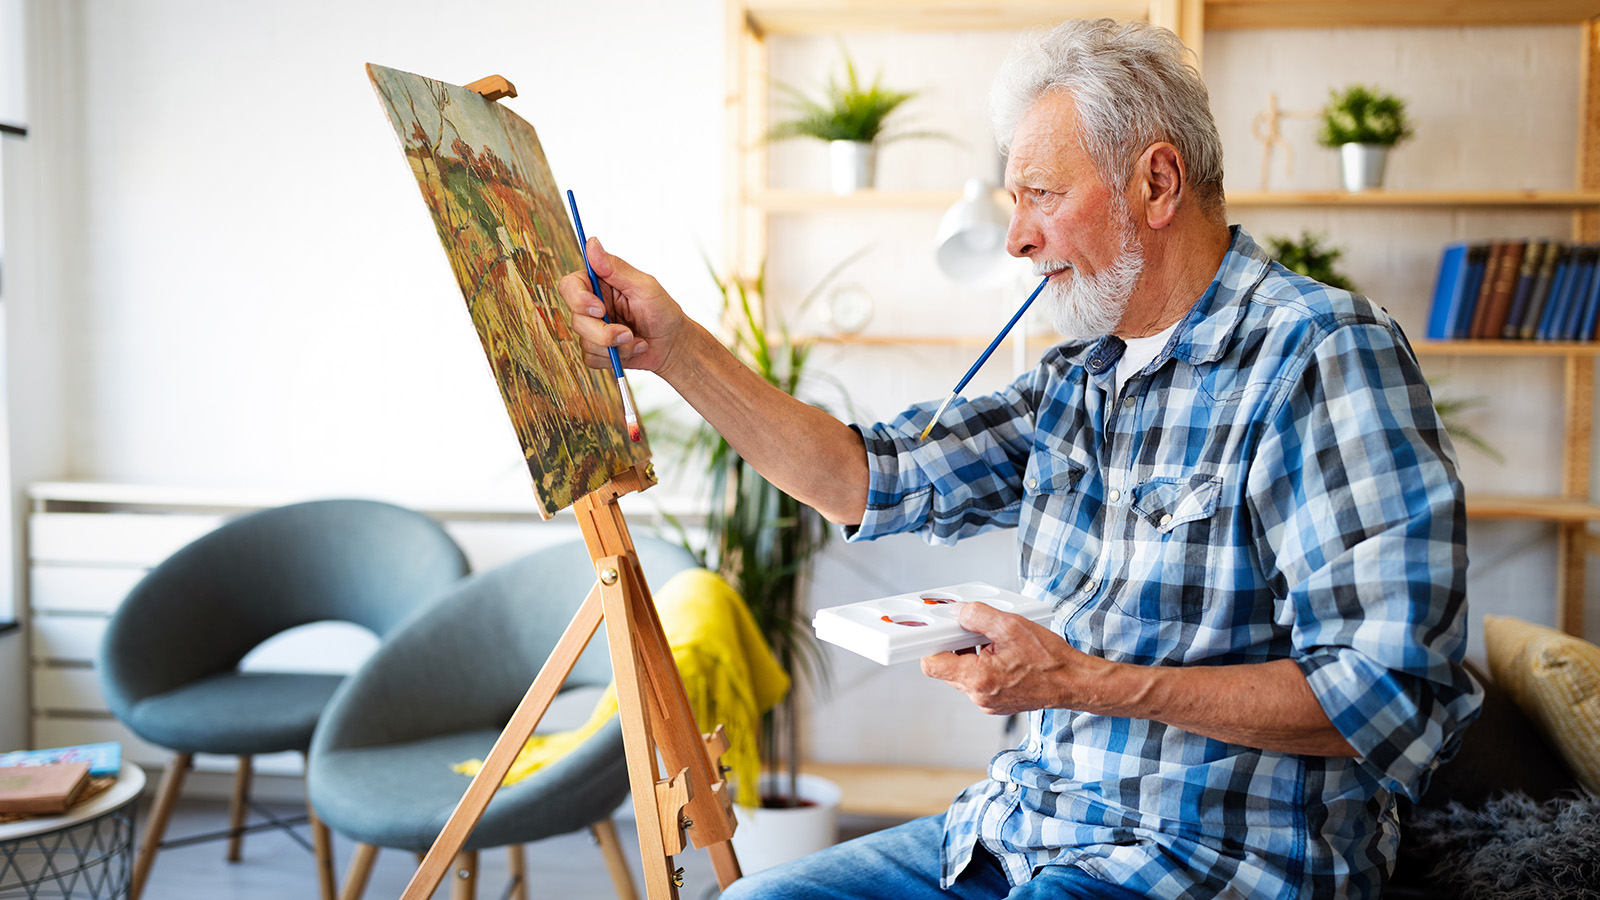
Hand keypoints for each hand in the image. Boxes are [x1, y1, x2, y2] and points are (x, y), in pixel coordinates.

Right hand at [557, 237, 689, 376]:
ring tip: (636, 339)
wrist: (673, 344)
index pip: (570, 286)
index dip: (578, 299)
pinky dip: (616, 357)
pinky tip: (633, 349)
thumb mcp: (644, 286)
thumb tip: (592, 243)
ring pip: (585, 341)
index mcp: (599, 284)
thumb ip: (616, 268)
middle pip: (576, 318)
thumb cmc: (662, 310)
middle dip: (603, 331)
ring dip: (615, 345)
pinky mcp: (597, 350)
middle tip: (627, 332)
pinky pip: (592, 358)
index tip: (600, 309)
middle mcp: (592, 305)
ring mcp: (593, 329)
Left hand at [920, 602, 1113, 715]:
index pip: (931, 664)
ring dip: (971, 655)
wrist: (1073, 683)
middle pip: (946, 668)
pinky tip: (1001, 654)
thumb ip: (978, 615)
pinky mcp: (995, 703)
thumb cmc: (1050, 660)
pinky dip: (983, 665)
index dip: (932, 643)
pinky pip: (978, 681)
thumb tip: (958, 611)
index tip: (938, 630)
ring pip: (962, 674)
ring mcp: (986, 702)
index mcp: (977, 678)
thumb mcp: (1011, 626)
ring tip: (993, 642)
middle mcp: (978, 695)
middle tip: (973, 630)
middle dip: (955, 645)